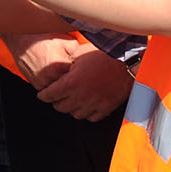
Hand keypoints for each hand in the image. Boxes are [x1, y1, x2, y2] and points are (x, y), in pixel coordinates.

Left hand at [18, 33, 133, 121]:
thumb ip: (67, 63)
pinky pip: (91, 118)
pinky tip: (87, 106)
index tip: (42, 94)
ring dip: (71, 108)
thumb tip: (61, 66)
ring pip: (75, 114)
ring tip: (72, 101)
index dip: (43, 94)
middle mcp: (80, 96)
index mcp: (71, 83)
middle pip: (60, 107)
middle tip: (57, 97)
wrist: (128, 61)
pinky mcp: (106, 108)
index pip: (49, 95)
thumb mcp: (80, 53)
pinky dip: (87, 113)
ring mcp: (93, 104)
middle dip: (56, 101)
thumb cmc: (105, 54)